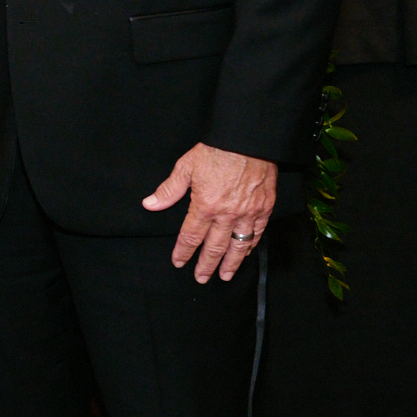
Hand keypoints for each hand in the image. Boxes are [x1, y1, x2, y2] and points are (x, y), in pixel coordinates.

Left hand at [144, 142, 277, 281]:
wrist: (248, 138)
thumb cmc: (216, 150)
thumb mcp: (186, 166)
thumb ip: (169, 190)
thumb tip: (150, 204)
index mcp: (205, 205)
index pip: (191, 236)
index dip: (183, 252)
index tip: (179, 262)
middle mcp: (227, 214)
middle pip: (214, 247)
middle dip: (206, 265)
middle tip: (201, 278)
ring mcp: (248, 212)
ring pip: (238, 246)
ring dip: (231, 263)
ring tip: (225, 276)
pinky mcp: (265, 207)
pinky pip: (257, 233)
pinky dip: (250, 246)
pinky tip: (245, 253)